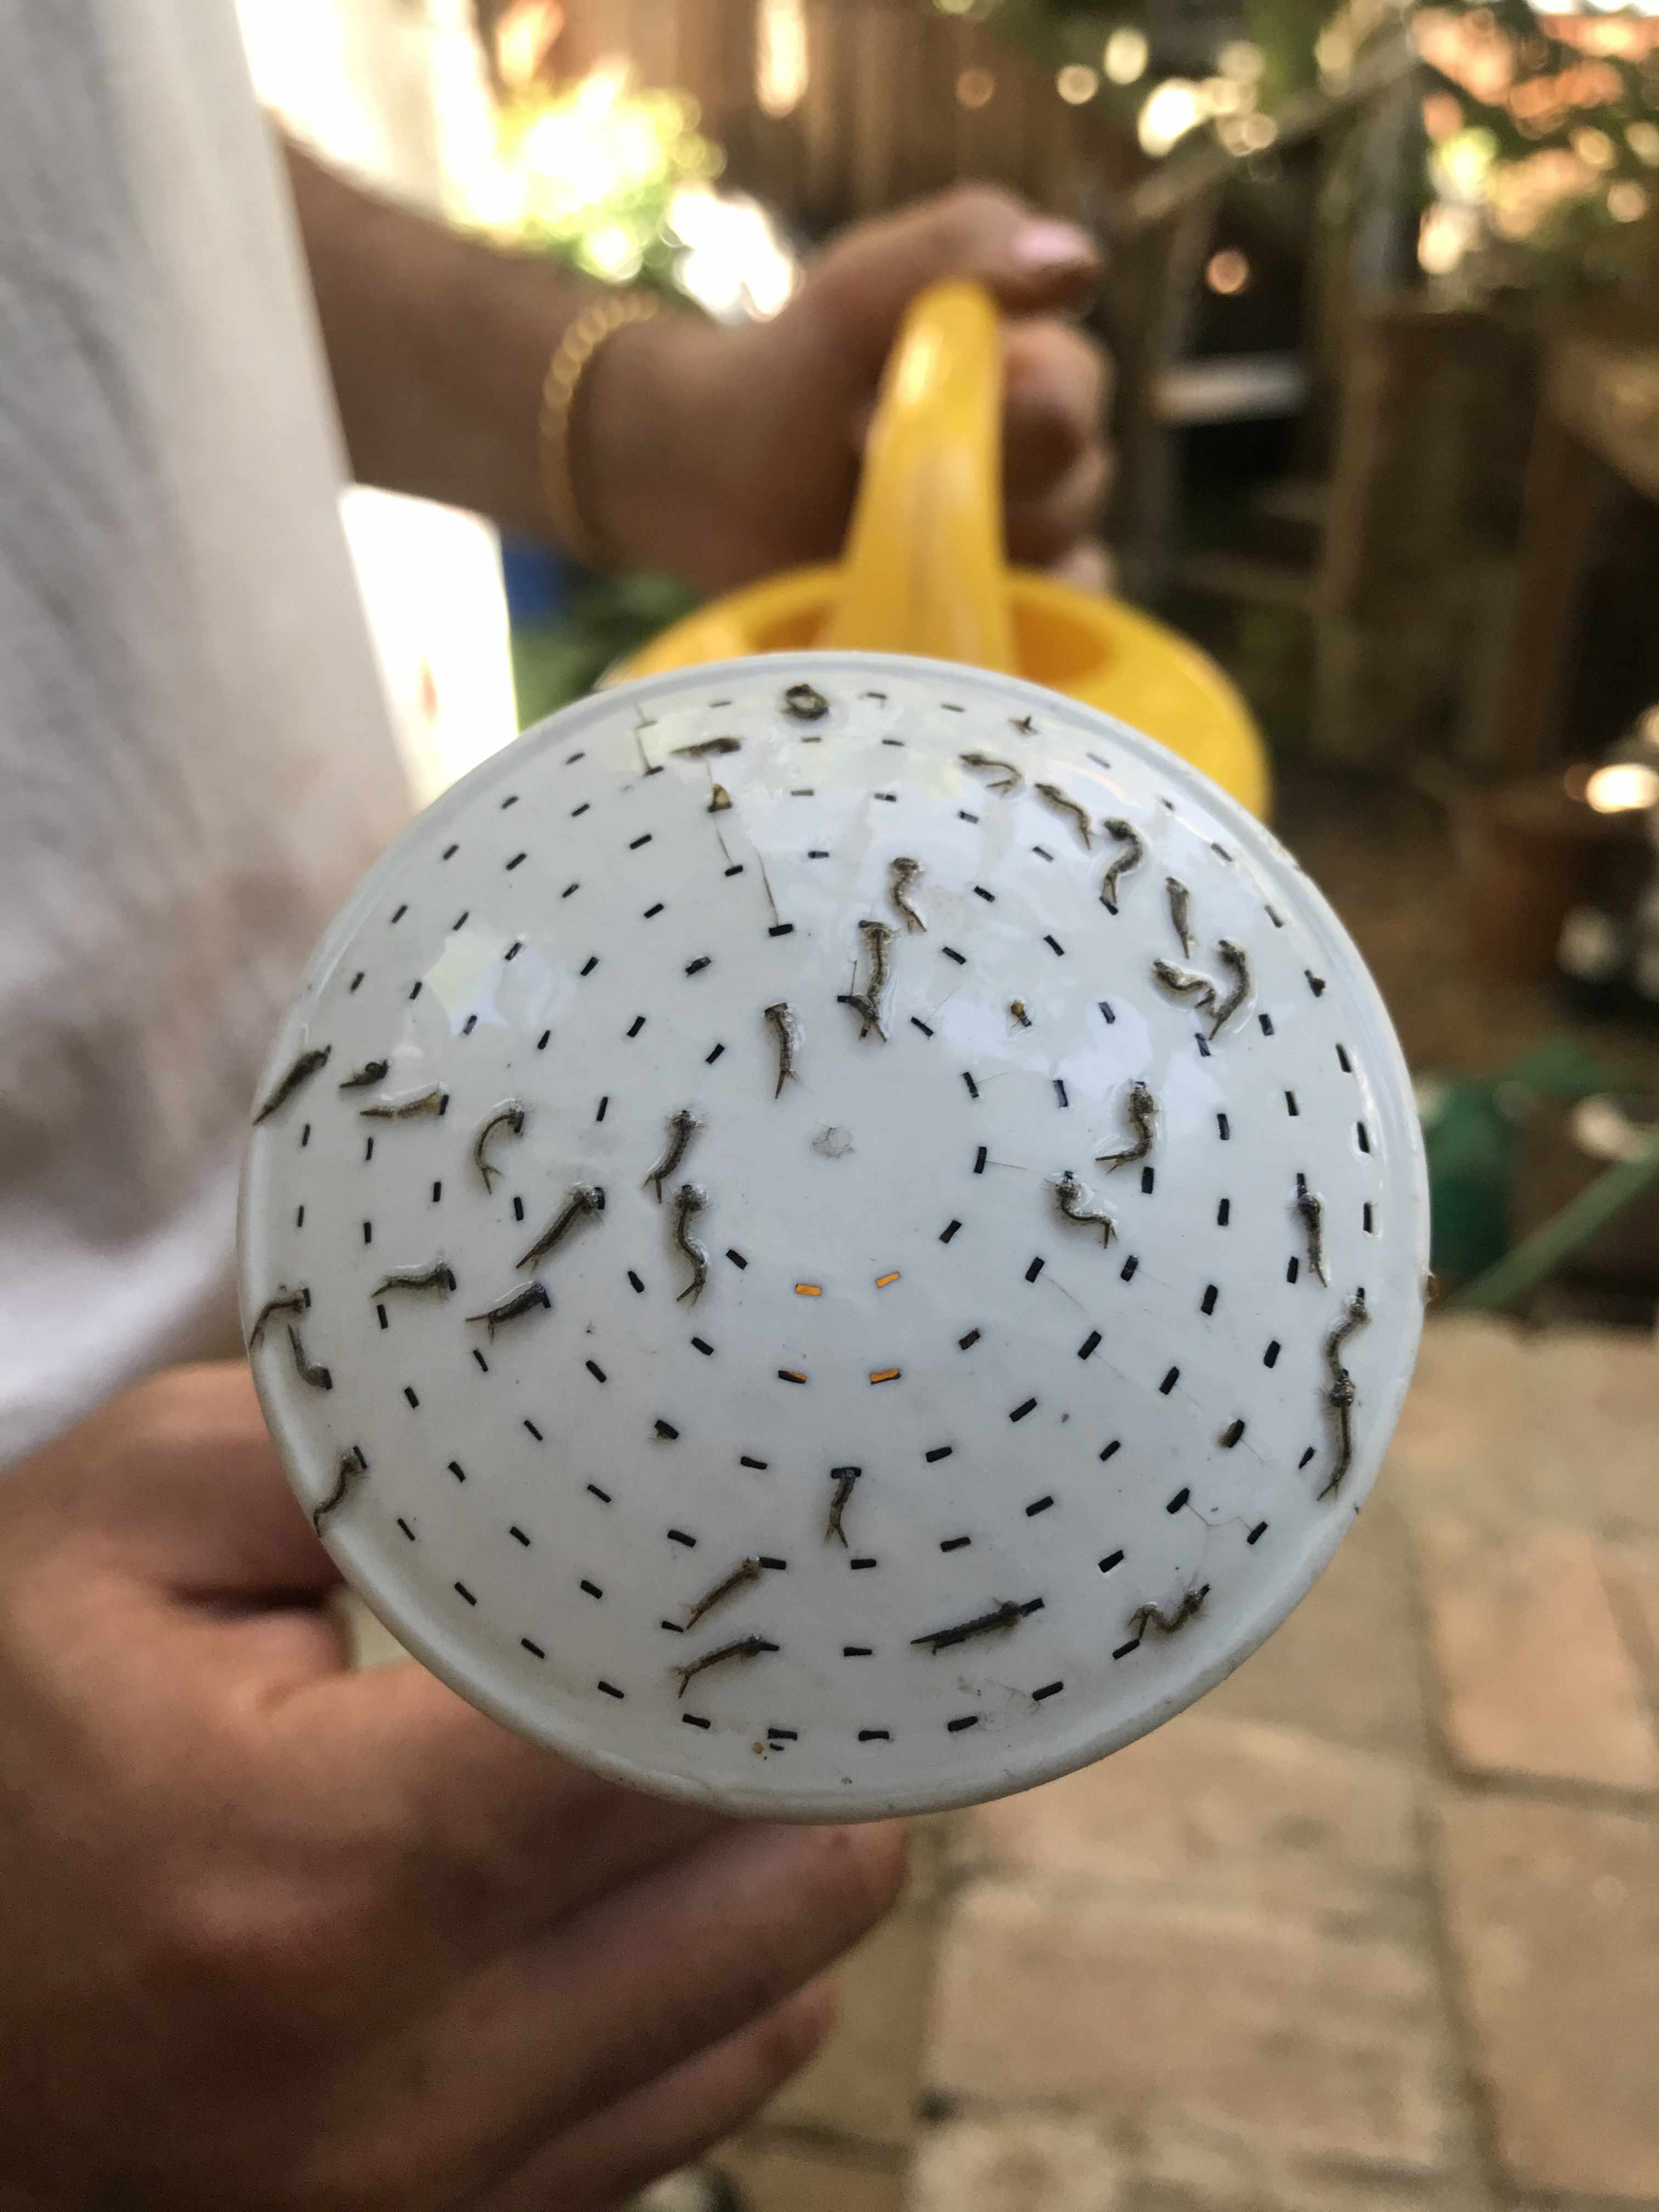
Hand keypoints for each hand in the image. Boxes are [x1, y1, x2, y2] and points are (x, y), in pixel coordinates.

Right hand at [0, 1365, 903, 2209]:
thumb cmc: (3, 1735)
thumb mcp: (118, 1523)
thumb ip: (360, 1452)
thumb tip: (593, 1444)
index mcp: (316, 1882)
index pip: (680, 1739)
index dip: (783, 1624)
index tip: (827, 1544)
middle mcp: (397, 2088)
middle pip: (789, 1885)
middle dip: (804, 1732)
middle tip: (766, 1626)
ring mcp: (429, 2197)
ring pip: (782, 2002)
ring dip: (778, 1858)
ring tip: (700, 1744)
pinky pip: (699, 2105)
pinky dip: (713, 1982)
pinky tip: (634, 1883)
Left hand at [587, 186, 1110, 593]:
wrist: (713, 481)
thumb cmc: (786, 376)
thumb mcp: (855, 291)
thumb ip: (959, 249)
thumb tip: (1080, 263)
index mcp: (1036, 361)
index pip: (1077, 395)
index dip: (993, 417)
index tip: (881, 421)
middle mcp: (1051, 450)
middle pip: (1078, 485)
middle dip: (974, 485)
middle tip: (868, 475)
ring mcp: (1032, 537)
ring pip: (1070, 557)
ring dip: (975, 554)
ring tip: (878, 533)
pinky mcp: (1006, 609)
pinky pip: (1060, 624)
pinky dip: (1020, 622)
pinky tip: (947, 611)